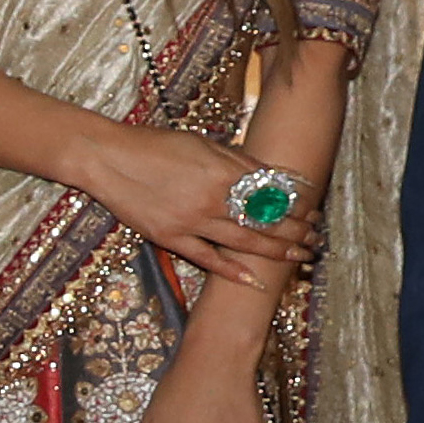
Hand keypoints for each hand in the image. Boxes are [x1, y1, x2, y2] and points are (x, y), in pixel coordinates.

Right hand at [71, 120, 320, 291]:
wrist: (108, 158)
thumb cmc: (155, 144)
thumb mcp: (202, 143)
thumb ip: (239, 161)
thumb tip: (272, 176)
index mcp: (222, 170)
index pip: (272, 193)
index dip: (297, 205)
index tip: (314, 213)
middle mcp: (211, 197)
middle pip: (265, 220)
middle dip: (296, 232)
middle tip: (315, 241)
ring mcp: (191, 221)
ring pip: (244, 242)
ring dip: (276, 251)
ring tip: (299, 258)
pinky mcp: (170, 237)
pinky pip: (207, 258)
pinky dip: (232, 270)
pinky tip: (254, 279)